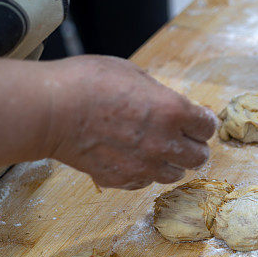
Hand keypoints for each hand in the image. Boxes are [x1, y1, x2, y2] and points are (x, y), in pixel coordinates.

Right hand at [49, 56, 215, 188]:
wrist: (49, 111)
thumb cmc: (87, 83)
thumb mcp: (134, 74)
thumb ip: (160, 95)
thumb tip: (170, 106)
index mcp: (173, 111)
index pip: (208, 127)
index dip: (202, 122)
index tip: (196, 120)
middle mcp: (164, 143)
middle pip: (200, 157)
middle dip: (193, 146)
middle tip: (181, 138)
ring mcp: (144, 166)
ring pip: (175, 174)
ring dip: (170, 162)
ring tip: (154, 149)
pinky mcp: (123, 180)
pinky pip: (145, 182)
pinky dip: (143, 172)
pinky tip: (129, 157)